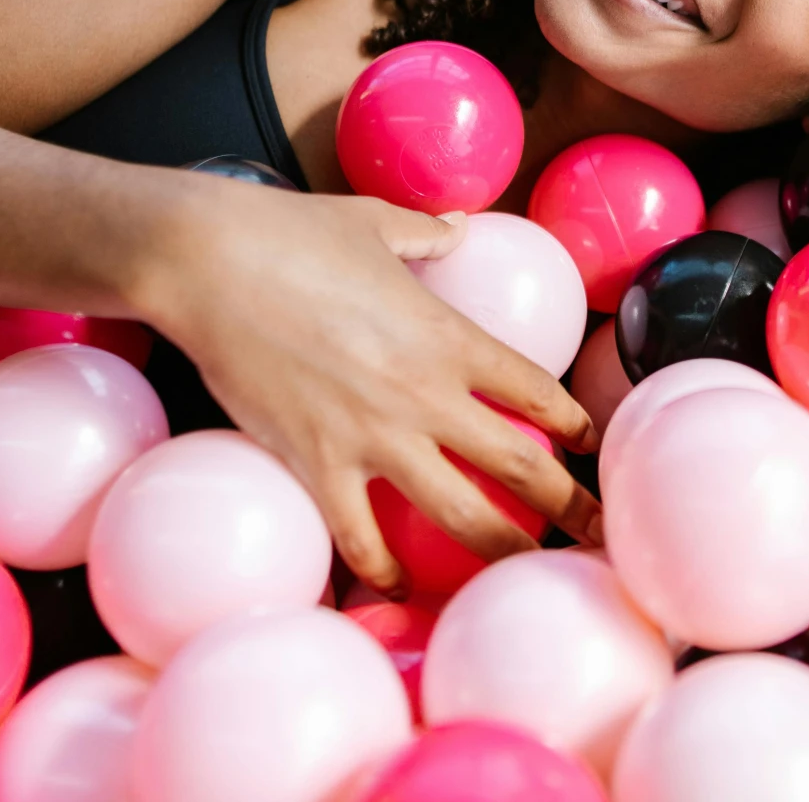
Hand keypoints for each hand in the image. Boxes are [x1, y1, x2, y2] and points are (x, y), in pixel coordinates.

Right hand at [140, 181, 599, 594]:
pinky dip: (382, 570)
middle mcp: (425, 394)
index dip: (572, 421)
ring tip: (526, 574)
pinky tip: (398, 586)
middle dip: (570, 505)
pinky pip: (361, 538)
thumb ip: (426, 233)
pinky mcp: (318, 465)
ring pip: (460, 516)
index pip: (535, 389)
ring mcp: (374, 437)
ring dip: (501, 551)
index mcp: (448, 337)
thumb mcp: (374, 222)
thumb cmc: (290, 233)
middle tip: (600, 531)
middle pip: (521, 465)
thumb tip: (456, 226)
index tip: (588, 442)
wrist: (208, 262)